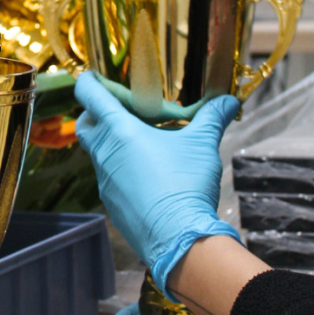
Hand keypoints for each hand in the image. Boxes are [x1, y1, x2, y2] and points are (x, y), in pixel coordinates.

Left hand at [75, 72, 241, 297]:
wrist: (179, 238)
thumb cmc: (185, 185)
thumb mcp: (202, 145)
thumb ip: (211, 118)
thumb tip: (228, 101)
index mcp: (118, 130)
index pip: (90, 95)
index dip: (90, 82)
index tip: (94, 76)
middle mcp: (103, 152)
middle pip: (86, 123)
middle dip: (98, 112)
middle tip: (125, 111)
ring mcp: (104, 178)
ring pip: (97, 150)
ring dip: (113, 141)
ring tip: (144, 141)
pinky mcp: (110, 200)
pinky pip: (109, 175)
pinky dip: (120, 166)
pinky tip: (147, 171)